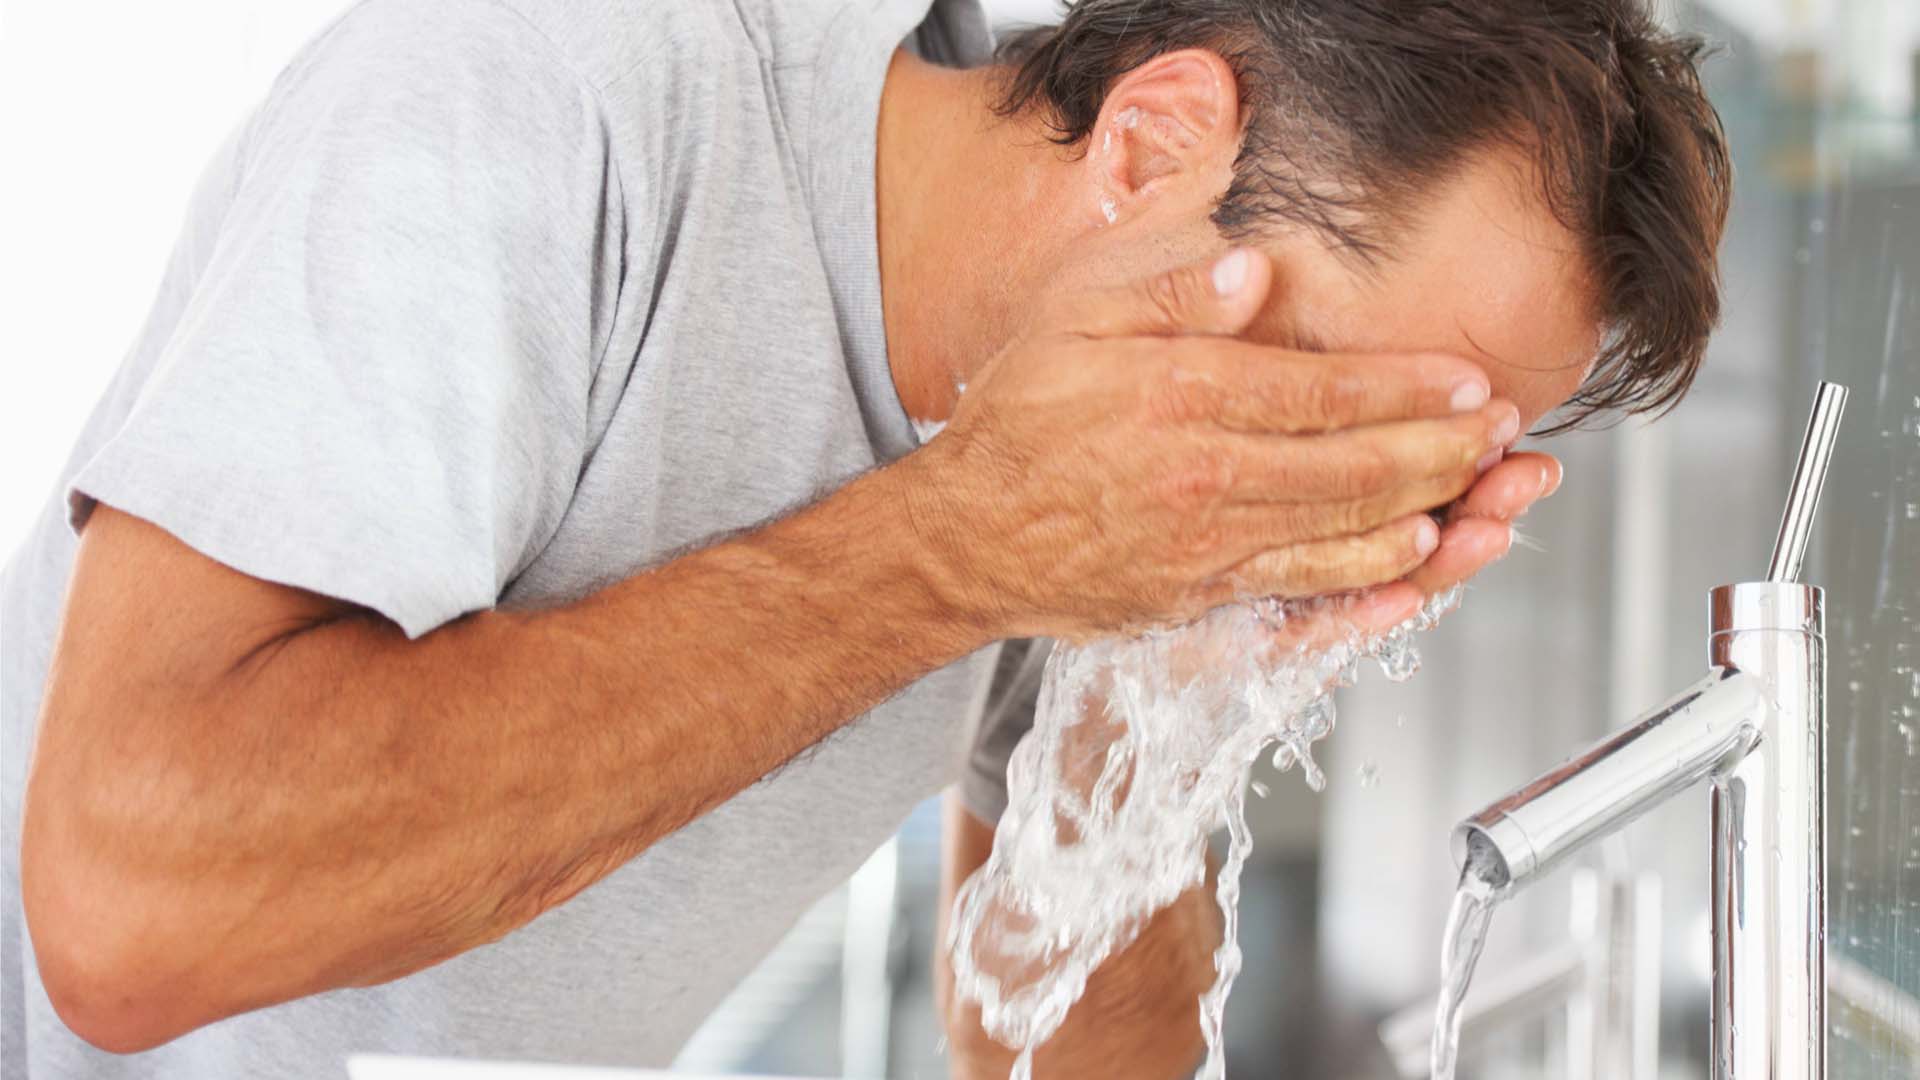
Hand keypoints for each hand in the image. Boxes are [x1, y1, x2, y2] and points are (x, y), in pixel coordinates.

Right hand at [906, 248, 1519, 641]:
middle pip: (1357, 467)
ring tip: (1486, 494)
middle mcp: (1207, 477)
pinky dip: (1370, 578)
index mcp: (1182, 399)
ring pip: (1344, 532)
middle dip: (1445, 449)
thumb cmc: (1014, 425)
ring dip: (1429, 511)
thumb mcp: (1071, 325)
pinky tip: (1413, 562)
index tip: (1468, 378)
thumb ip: (1166, 296)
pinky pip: (1304, 590)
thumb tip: (1253, 269)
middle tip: (1506, 435)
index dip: (1409, 387)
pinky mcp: (1199, 596)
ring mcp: (1207, 547)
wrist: (963, 538)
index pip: (1326, 392)